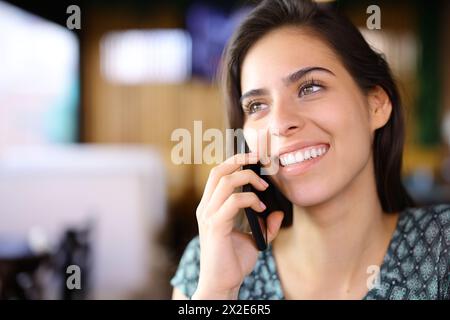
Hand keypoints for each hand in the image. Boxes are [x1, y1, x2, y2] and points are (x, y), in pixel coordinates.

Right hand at [192, 153, 283, 299]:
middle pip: (218, 170)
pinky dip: (250, 199)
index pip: (218, 174)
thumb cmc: (234, 262)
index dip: (235, 160)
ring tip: (264, 186)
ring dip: (248, 178)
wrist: (222, 284)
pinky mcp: (215, 226)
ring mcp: (208, 216)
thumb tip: (277, 211)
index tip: (256, 158)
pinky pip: (233, 202)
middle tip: (260, 159)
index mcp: (211, 207)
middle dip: (240, 159)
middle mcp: (206, 207)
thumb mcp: (254, 240)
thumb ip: (265, 225)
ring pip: (225, 181)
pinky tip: (260, 208)